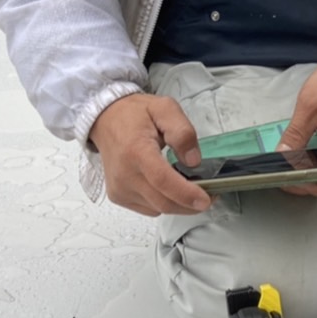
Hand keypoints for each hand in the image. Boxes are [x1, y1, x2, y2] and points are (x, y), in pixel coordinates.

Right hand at [90, 93, 211, 216]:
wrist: (105, 120)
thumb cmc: (135, 114)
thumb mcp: (165, 108)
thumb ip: (182, 132)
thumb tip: (193, 161)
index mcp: (136, 151)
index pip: (162, 180)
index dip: (186, 194)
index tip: (206, 199)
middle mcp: (125, 174)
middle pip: (163, 202)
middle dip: (190, 204)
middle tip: (210, 194)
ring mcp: (120, 188)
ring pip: (158, 208)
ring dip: (178, 204)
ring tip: (189, 187)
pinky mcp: (118, 197)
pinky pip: (149, 208)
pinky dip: (164, 202)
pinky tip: (167, 186)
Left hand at [277, 52, 316, 196]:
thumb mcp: (311, 105)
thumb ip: (296, 133)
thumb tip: (282, 154)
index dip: (312, 186)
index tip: (290, 181)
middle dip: (306, 180)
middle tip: (282, 175)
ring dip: (308, 169)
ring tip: (286, 164)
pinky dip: (312, 157)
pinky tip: (297, 149)